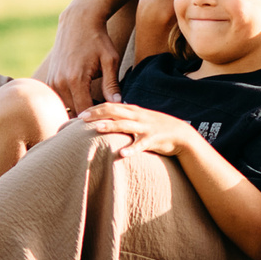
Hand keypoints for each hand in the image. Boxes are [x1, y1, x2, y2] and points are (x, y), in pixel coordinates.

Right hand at [34, 11, 124, 112]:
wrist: (78, 22)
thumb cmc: (98, 40)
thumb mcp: (110, 60)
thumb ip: (112, 84)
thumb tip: (118, 104)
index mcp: (76, 80)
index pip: (85, 111)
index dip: (97, 117)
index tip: (108, 118)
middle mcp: (60, 83)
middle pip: (74, 112)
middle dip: (89, 115)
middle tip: (104, 114)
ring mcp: (52, 81)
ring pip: (65, 107)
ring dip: (78, 109)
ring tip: (95, 105)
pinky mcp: (49, 79)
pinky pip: (59, 99)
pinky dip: (70, 102)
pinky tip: (84, 97)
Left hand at [79, 101, 201, 156]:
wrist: (180, 134)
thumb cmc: (155, 127)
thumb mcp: (139, 119)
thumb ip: (123, 117)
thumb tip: (104, 119)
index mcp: (132, 110)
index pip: (110, 105)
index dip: (94, 108)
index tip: (79, 114)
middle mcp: (137, 116)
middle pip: (114, 111)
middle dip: (97, 114)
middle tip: (81, 119)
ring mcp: (145, 127)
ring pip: (125, 125)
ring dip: (111, 126)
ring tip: (97, 129)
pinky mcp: (153, 139)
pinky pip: (141, 144)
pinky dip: (131, 149)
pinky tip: (122, 154)